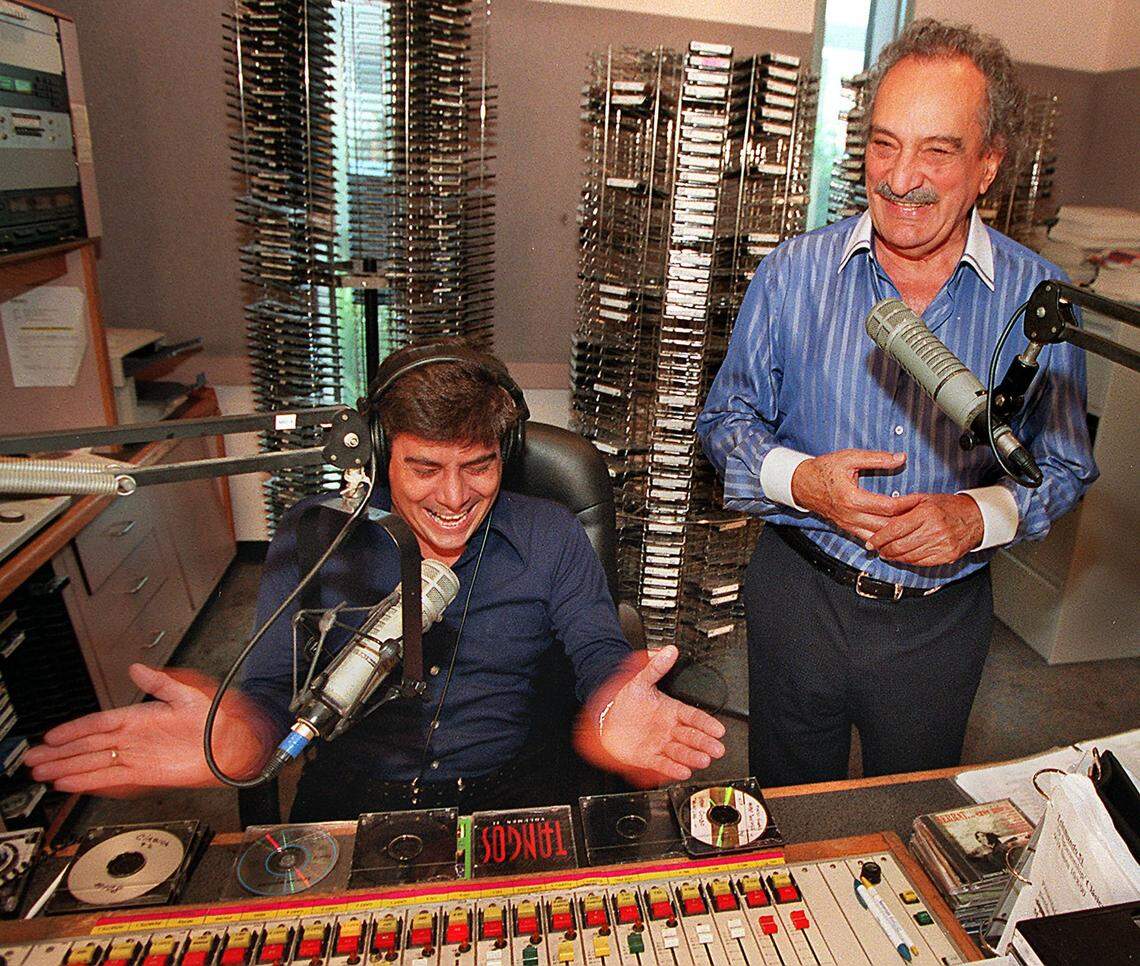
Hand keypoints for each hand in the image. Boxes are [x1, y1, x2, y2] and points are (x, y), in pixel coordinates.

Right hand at [24, 664, 275, 795]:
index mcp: (140, 717)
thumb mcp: (187, 692)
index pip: (98, 723)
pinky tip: (72, 784)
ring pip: (94, 764)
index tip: (52, 735)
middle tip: (34, 759)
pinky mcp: (146, 773)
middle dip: (59, 753)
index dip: (73, 729)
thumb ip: (159, 682)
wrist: (232, 743)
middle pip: (88, 746)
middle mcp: (134, 738)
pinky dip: (90, 781)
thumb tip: (137, 668)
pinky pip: (112, 778)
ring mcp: (138, 756)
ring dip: (68, 769)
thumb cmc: (214, 717)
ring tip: (43, 774)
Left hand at [575, 645, 724, 786]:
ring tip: (703, 760)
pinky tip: (683, 771)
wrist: (606, 716)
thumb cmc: (626, 700)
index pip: (694, 717)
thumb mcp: (640, 680)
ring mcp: (660, 743)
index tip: (718, 729)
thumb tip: (669, 651)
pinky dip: (673, 768)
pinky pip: (663, 763)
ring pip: (680, 751)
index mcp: (672, 710)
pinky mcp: (649, 756)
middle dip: (705, 743)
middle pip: (691, 736)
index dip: (707, 724)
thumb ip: (656, 667)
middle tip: (717, 749)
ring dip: (692, 756)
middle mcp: (669, 728)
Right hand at [791, 450, 921, 541]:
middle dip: (906, 521)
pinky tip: (896, 535)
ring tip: (913, 526)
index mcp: (852, 498)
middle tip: (923, 514)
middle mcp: (850, 516)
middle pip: (886, 526)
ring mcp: (848, 525)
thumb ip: (876, 458)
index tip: (920, 498)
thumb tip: (900, 458)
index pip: (887, 507)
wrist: (801, 484)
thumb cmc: (824, 469)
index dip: (907, 504)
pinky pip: (868, 540)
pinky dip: (884, 539)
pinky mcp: (847, 528)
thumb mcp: (849, 457)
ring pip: (878, 537)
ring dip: (896, 533)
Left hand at [866, 493, 983, 565]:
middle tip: (876, 548)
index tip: (871, 541)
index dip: (880, 538)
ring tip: (887, 553)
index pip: (896, 529)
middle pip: (900, 545)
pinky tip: (902, 557)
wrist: (976, 518)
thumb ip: (902, 504)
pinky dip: (908, 561)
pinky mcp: (947, 556)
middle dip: (884, 549)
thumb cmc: (949, 506)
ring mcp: (942, 545)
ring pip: (909, 556)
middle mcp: (935, 530)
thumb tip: (880, 510)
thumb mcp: (925, 498)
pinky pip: (921, 562)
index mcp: (927, 513)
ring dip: (894, 557)